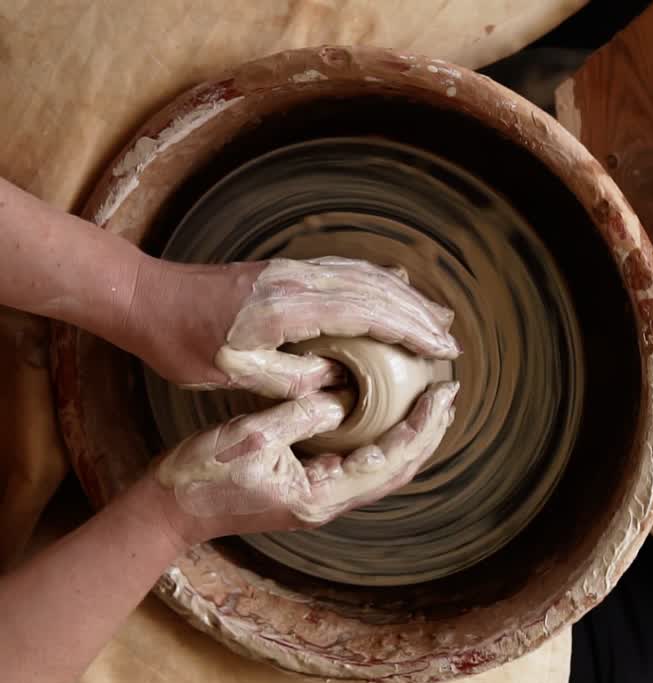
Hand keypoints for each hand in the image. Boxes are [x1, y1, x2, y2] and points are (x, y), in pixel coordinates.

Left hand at [130, 256, 459, 397]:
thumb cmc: (182, 341)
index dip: (411, 332)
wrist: (145, 297)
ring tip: (437, 316)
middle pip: (377, 291)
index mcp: (290, 308)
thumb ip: (294, 379)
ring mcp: (293, 271)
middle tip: (451, 342)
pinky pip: (345, 270)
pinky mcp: (286, 270)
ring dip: (405, 296)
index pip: (368, 315)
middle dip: (420, 316)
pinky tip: (394, 286)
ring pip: (365, 277)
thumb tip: (344, 387)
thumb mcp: (236, 373)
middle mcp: (299, 281)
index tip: (441, 350)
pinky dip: (378, 281)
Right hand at [150, 382, 458, 542]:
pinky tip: (386, 416)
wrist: (169, 510)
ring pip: (383, 469)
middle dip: (428, 431)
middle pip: (398, 469)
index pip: (391, 461)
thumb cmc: (203, 475)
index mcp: (321, 495)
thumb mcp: (252, 436)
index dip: (423, 426)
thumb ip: (301, 416)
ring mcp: (320, 497)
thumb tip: (343, 399)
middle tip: (448, 392)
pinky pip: (360, 464)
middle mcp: (329, 502)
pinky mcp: (309, 487)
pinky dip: (383, 439)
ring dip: (410, 437)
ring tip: (430, 402)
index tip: (443, 392)